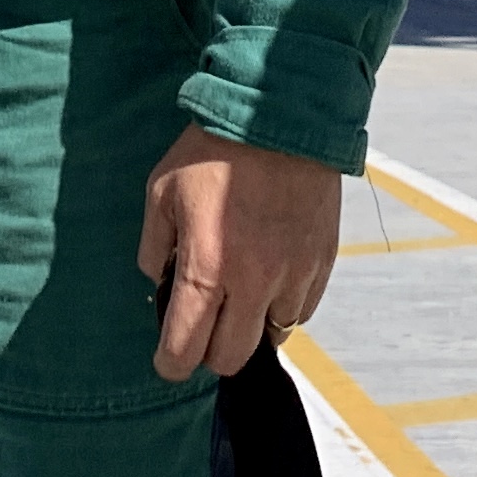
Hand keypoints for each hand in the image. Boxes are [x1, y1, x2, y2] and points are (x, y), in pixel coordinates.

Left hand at [137, 129, 339, 383]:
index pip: (186, 347)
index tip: (168, 361)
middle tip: (204, 326)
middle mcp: (253, 282)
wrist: (281, 113)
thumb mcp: (161, 190)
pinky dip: (283, 304)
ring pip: (271, 335)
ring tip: (241, 292)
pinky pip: (302, 308)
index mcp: (207, 268)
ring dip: (252, 324)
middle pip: (232, 358)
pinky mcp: (322, 261)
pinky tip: (270, 276)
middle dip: (211, 351)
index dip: (171, 363)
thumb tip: (159, 281)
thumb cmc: (213, 150)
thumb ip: (155, 246)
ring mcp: (293, 274)